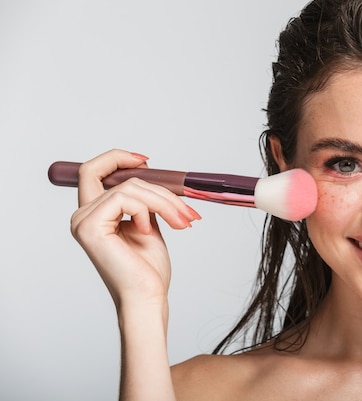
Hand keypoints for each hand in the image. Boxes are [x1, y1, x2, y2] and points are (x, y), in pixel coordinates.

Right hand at [70, 149, 200, 308]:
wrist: (147, 296)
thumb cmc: (147, 269)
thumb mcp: (148, 225)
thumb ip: (143, 203)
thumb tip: (152, 178)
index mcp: (94, 214)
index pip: (94, 171)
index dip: (118, 158)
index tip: (146, 161)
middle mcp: (82, 216)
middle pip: (119, 177)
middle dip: (160, 189)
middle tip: (186, 210)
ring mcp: (83, 221)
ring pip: (130, 188)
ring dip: (164, 202)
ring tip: (182, 222)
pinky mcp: (90, 227)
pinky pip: (125, 199)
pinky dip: (146, 210)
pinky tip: (149, 231)